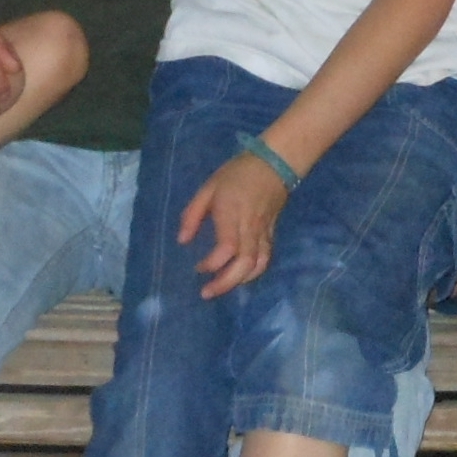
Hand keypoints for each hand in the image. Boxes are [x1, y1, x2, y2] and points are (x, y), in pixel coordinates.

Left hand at [179, 152, 290, 297]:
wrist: (274, 164)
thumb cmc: (236, 174)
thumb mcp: (207, 187)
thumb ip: (192, 214)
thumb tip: (182, 241)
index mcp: (232, 213)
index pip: (227, 247)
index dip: (212, 263)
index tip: (197, 268)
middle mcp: (250, 227)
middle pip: (245, 264)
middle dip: (226, 283)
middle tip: (207, 292)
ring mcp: (264, 232)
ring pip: (258, 266)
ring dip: (240, 282)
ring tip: (222, 287)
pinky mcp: (272, 234)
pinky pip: (265, 259)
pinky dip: (253, 273)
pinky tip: (239, 277)